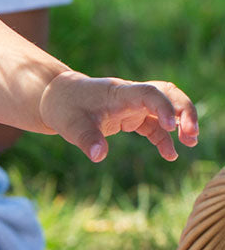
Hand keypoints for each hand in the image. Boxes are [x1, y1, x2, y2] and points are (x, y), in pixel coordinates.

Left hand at [39, 71, 198, 161]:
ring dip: (181, 122)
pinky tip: (171, 155)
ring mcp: (134, 105)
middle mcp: (131, 96)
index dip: (163, 106)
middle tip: (191, 134)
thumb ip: (86, 139)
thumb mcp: (70, 124)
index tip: (172, 126)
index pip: (149, 93)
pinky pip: (154, 126)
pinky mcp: (132, 117)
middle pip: (168, 94)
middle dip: (184, 111)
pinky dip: (164, 138)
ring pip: (166, 108)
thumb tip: (99, 156)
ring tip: (190, 142)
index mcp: (119, 93)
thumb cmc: (65, 107)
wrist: (59, 98)